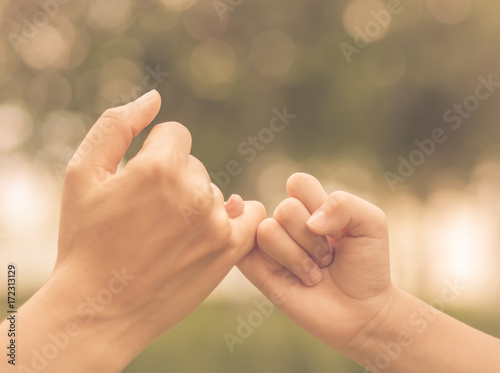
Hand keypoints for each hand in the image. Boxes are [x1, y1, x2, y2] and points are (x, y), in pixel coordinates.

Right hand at [9, 90, 264, 371]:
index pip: (175, 135)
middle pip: (194, 166)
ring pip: (215, 193)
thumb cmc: (85, 240)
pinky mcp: (230, 251)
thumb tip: (154, 98)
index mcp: (159, 167)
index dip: (153, 154)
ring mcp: (216, 223)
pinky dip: (237, 218)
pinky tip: (214, 228)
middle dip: (173, 180)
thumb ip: (117, 125)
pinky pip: (252, 216)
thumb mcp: (82, 174)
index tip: (138, 182)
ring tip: (166, 236)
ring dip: (197, 205)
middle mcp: (194, 191)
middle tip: (147, 215)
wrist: (100, 308)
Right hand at [238, 173, 394, 354]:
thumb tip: (310, 221)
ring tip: (314, 273)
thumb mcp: (371, 223)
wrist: (363, 311)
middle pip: (286, 208)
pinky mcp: (258, 269)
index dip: (318, 204)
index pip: (297, 183)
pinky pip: (248, 251)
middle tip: (328, 258)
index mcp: (310, 205)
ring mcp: (271, 246)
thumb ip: (344, 203)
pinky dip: (277, 261)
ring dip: (298, 257)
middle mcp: (287, 222)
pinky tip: (296, 278)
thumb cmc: (367, 266)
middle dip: (314, 239)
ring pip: (268, 230)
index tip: (339, 230)